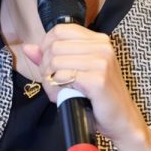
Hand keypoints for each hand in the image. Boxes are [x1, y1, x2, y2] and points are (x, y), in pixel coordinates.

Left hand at [22, 24, 150, 150]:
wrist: (122, 120)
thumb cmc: (99, 97)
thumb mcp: (77, 72)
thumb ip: (52, 58)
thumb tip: (28, 48)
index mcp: (98, 40)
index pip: (59, 30)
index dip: (45, 46)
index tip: (48, 63)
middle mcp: (102, 47)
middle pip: (54, 46)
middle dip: (46, 67)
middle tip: (53, 82)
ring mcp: (101, 62)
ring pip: (55, 62)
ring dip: (50, 81)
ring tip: (59, 92)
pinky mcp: (98, 79)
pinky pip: (62, 78)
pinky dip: (56, 90)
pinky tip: (64, 96)